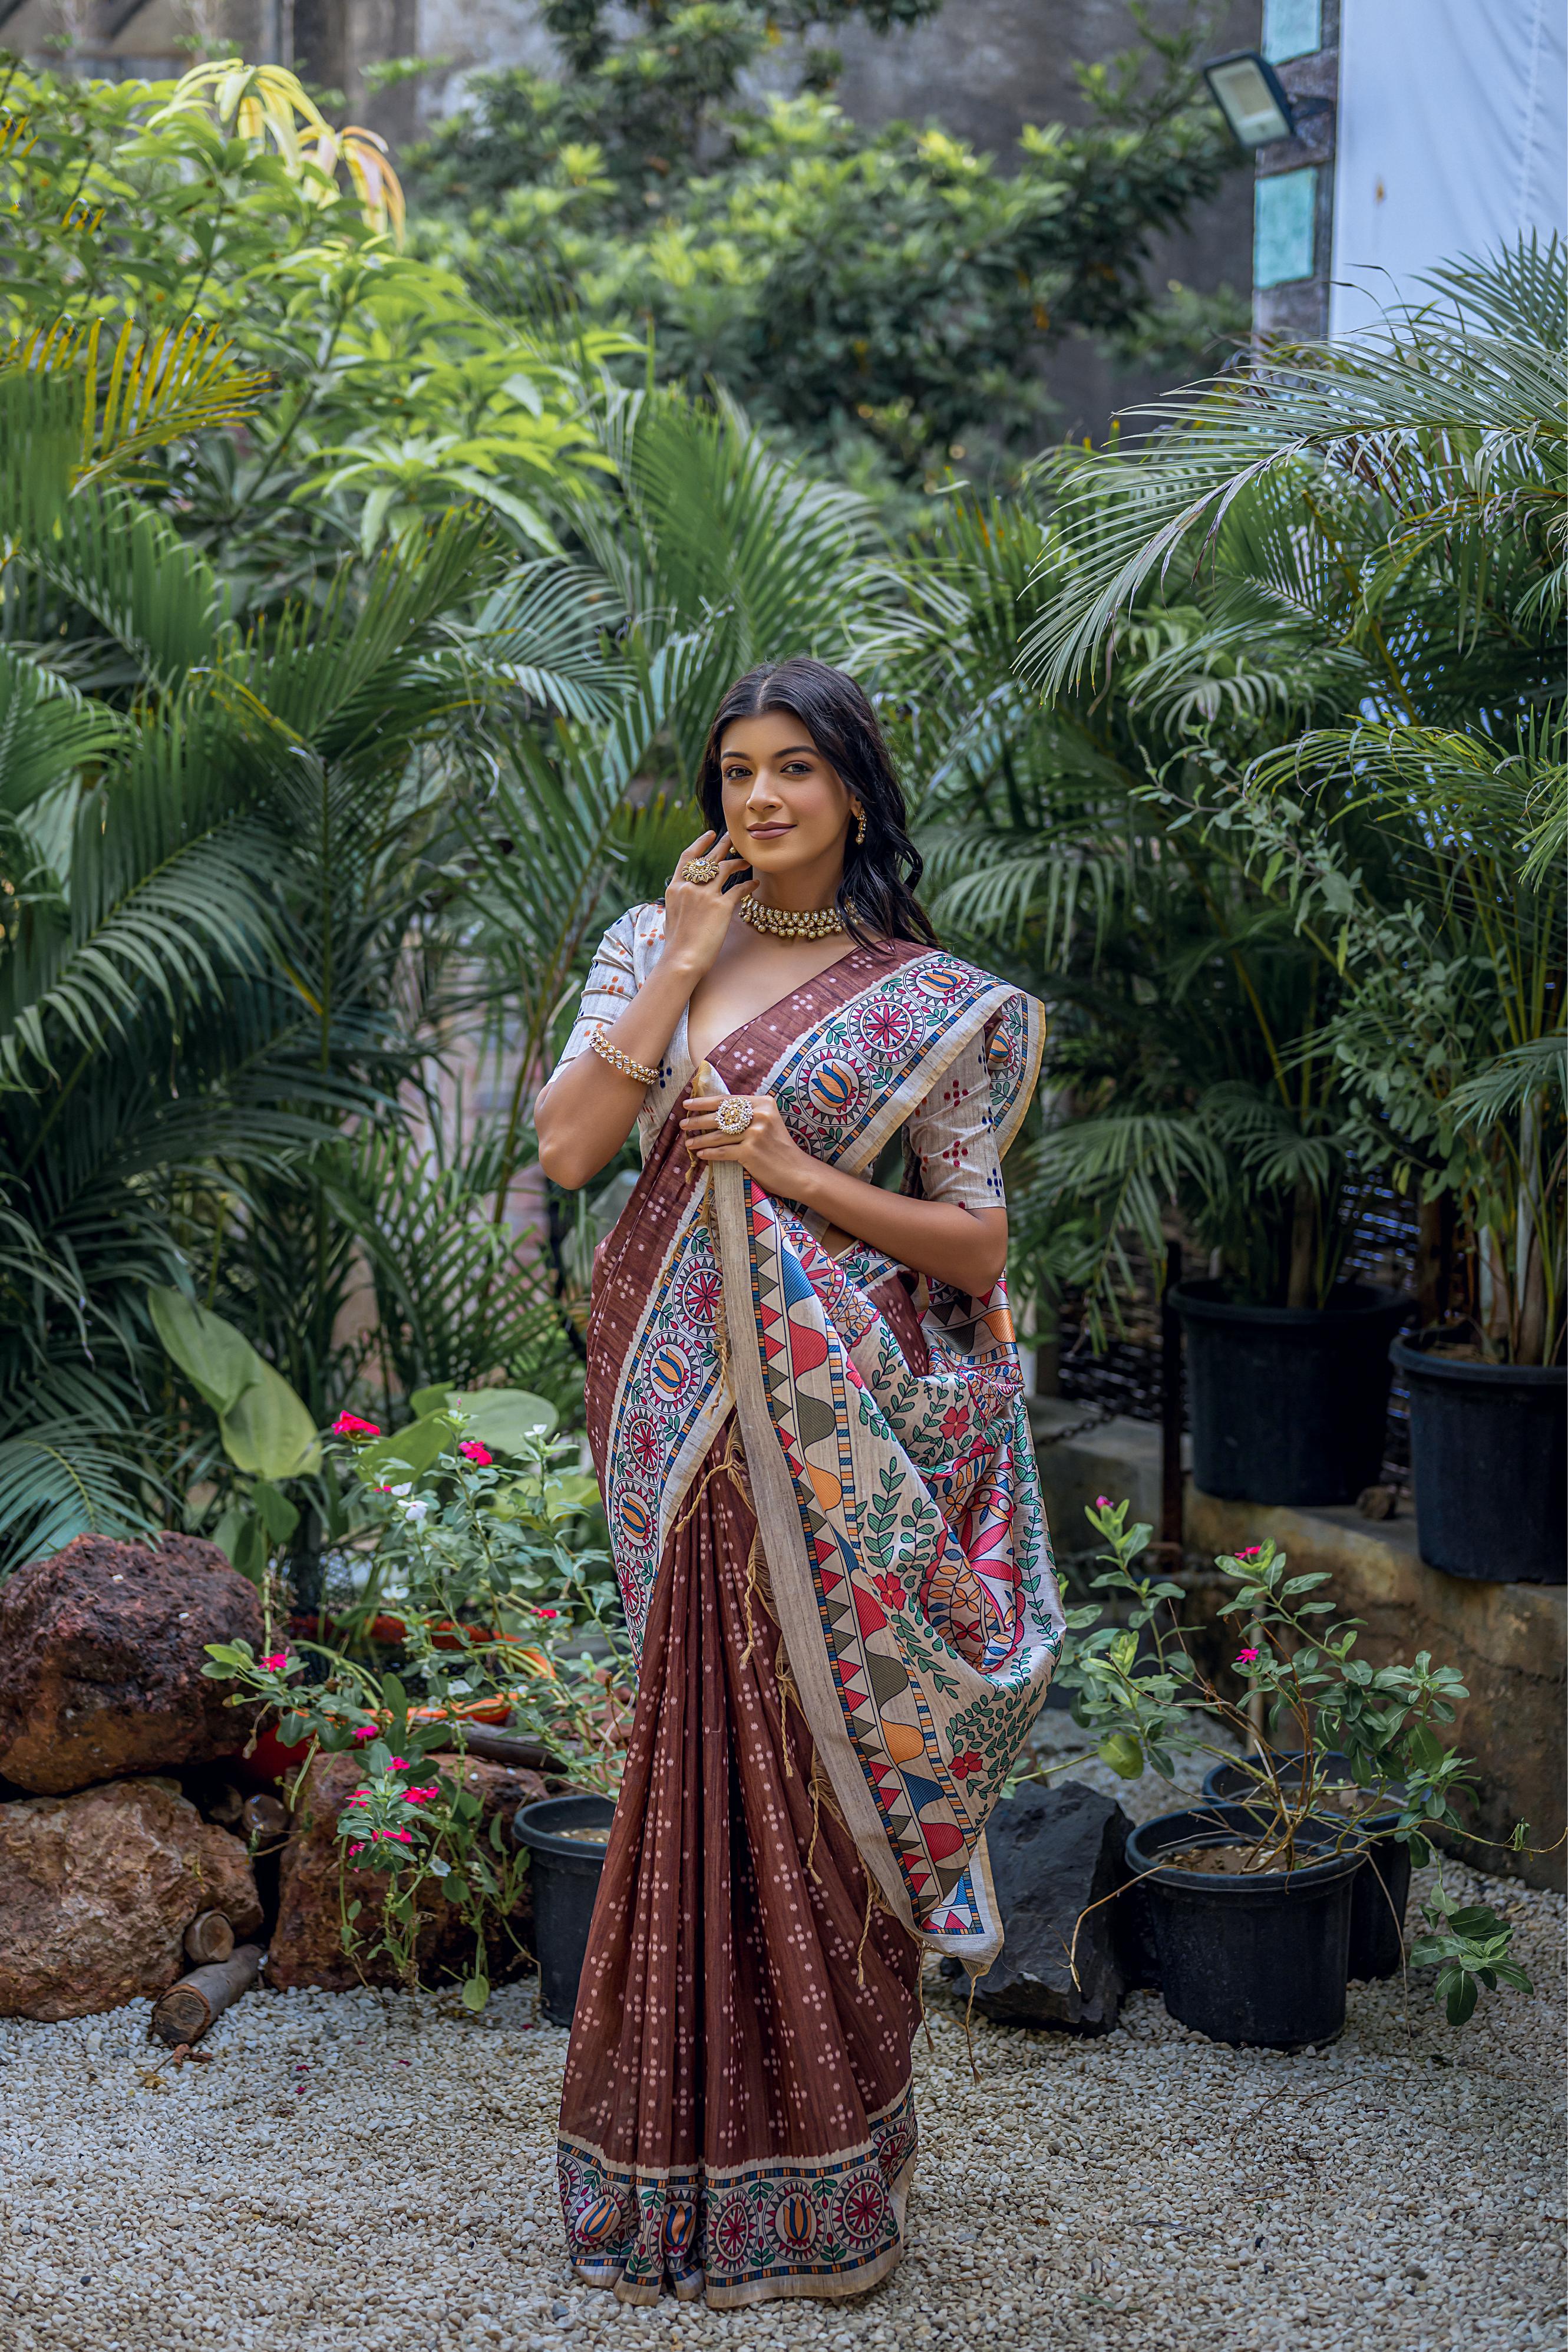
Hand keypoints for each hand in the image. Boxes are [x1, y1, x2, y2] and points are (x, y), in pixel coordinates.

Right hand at [660, 829, 753, 978]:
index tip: (710, 834)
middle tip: (734, 837)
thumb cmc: (677, 943)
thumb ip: (681, 900)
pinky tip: (755, 883)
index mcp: (675, 888)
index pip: (688, 857)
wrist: (681, 959)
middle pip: (709, 858)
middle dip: (723, 845)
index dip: (700, 843)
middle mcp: (690, 887)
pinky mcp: (721, 906)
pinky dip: (748, 884)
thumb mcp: (672, 915)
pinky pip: (739, 888)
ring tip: (747, 860)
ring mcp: (706, 895)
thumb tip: (689, 895)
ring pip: (726, 868)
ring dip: (738, 862)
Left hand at [680, 1093, 816, 1198]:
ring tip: (688, 1141)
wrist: (798, 1172)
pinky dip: (710, 1153)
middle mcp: (760, 1115)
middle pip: (720, 1116)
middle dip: (697, 1120)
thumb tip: (716, 1113)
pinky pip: (723, 1152)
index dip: (704, 1102)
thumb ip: (748, 1115)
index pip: (727, 1100)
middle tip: (683, 1123)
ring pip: (718, 1135)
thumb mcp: (768, 1123)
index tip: (687, 1103)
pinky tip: (700, 1154)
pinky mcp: (750, 1151)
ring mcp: (755, 1133)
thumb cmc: (780, 1149)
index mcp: (763, 1103)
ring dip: (700, 1139)